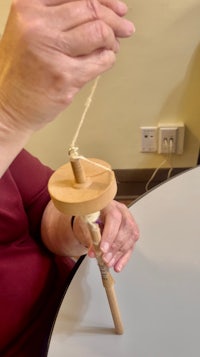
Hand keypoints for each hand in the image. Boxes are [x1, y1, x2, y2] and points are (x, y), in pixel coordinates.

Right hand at [0, 0, 134, 131]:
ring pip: (100, 33)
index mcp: (27, 8)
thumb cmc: (21, 70)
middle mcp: (37, 26)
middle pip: (91, 9)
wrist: (9, 105)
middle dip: (115, 20)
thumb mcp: (28, 30)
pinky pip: (101, 61)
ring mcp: (51, 52)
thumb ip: (59, 16)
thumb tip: (103, 9)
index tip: (117, 8)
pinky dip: (108, 59)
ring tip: (111, 47)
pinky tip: (103, 61)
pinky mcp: (65, 77)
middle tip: (125, 28)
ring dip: (113, 40)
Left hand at [73, 200, 138, 271]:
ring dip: (119, 254)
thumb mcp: (88, 221)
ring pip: (130, 238)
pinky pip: (131, 246)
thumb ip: (91, 235)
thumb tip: (94, 252)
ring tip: (109, 263)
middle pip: (124, 229)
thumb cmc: (92, 215)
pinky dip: (124, 258)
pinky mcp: (132, 232)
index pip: (114, 218)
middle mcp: (122, 211)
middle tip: (105, 259)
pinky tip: (118, 265)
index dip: (110, 235)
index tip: (103, 248)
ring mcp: (129, 221)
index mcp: (110, 204)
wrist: (96, 212)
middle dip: (114, 248)